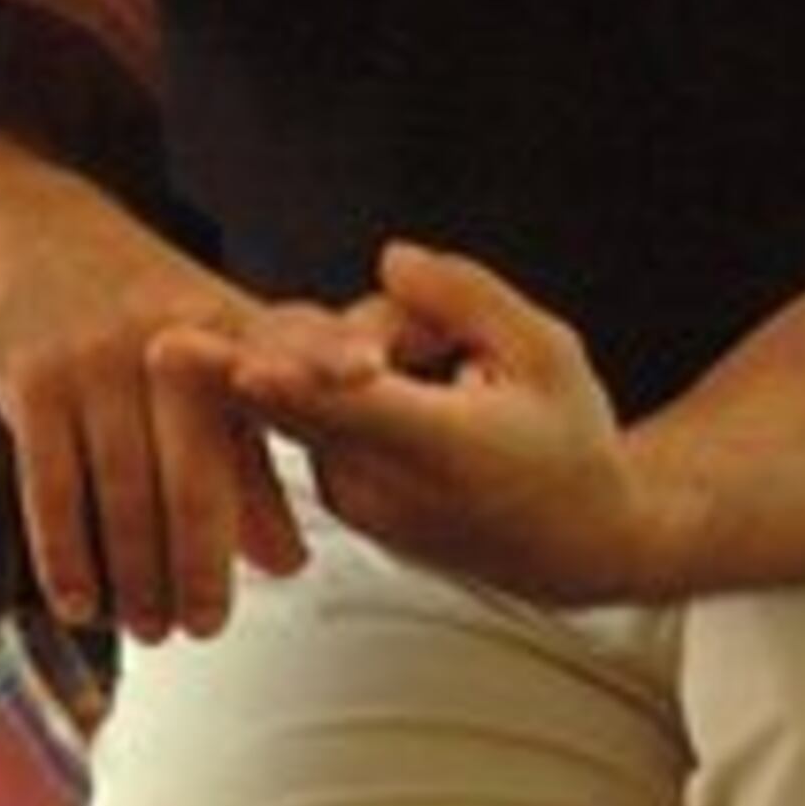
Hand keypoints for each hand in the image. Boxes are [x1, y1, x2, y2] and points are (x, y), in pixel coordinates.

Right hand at [0, 248, 304, 643]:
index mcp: (231, 324)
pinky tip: (83, 602)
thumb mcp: (213, 357)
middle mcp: (169, 337)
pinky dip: (68, 556)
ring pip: (121, 494)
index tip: (367, 376)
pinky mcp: (34, 378)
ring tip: (151, 627)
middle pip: (194, 472)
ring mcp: (97, 357)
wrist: (38, 231)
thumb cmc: (145, 308)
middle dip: (201, 564)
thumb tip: (285, 562)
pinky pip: (51, 487)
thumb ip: (252, 455)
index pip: (289, 346)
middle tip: (207, 626)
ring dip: (137, 577)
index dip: (328, 361)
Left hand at [155, 243, 651, 606]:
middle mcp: (380, 483)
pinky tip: (430, 396)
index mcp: (442, 447)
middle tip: (298, 343)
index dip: (290, 380)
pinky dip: (349, 387)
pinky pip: (314, 416)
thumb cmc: (567, 442)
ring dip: (354, 355)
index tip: (232, 364)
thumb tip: (389, 260)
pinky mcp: (336, 498)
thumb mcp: (549, 352)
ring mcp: (349, 498)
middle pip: (304, 385)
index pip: (351, 407)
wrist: (572, 545)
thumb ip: (467, 298)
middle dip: (303, 339)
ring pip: (309, 390)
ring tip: (458, 372)